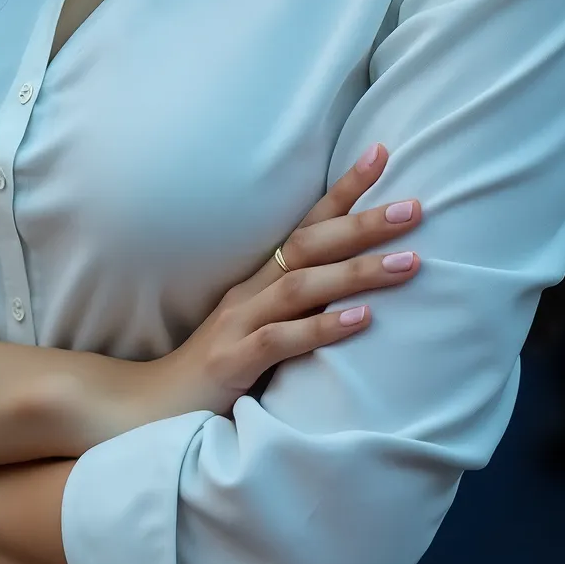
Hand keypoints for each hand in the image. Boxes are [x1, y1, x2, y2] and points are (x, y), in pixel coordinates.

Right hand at [85, 142, 420, 440]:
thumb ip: (300, 308)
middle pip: (310, 245)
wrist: (148, 410)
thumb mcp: (262, 330)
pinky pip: (280, 339)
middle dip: (363, 223)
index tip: (382, 153)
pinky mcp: (231, 362)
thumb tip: (362, 291)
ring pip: (302, 286)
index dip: (344, 190)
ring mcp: (237, 325)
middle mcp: (249, 292)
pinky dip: (322, 326)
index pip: (307, 224)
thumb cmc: (217, 372)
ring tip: (409, 263)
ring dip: (357, 272)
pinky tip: (361, 319)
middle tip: (416, 208)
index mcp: (259, 280)